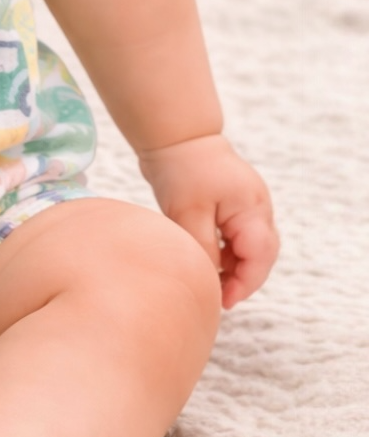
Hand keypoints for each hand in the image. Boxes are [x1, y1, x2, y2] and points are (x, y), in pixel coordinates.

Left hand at [139, 135, 277, 309]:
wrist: (175, 136)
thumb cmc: (181, 170)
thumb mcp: (187, 214)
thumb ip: (203, 249)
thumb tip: (210, 278)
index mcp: (252, 209)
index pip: (260, 257)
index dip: (245, 283)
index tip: (223, 301)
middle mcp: (258, 208)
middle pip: (261, 255)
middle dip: (243, 279)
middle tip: (218, 296)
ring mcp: (249, 205)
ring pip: (250, 247)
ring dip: (234, 267)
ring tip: (210, 281)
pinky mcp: (235, 204)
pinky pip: (239, 236)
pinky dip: (227, 252)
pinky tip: (208, 261)